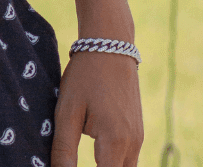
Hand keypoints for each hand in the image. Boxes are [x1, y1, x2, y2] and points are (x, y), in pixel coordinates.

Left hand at [51, 52, 142, 166]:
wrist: (109, 47)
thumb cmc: (84, 76)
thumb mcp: (67, 110)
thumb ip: (64, 147)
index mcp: (116, 143)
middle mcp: (133, 145)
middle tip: (71, 160)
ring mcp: (138, 138)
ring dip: (105, 165)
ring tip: (82, 138)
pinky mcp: (137, 130)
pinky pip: (126, 155)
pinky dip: (111, 157)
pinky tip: (92, 140)